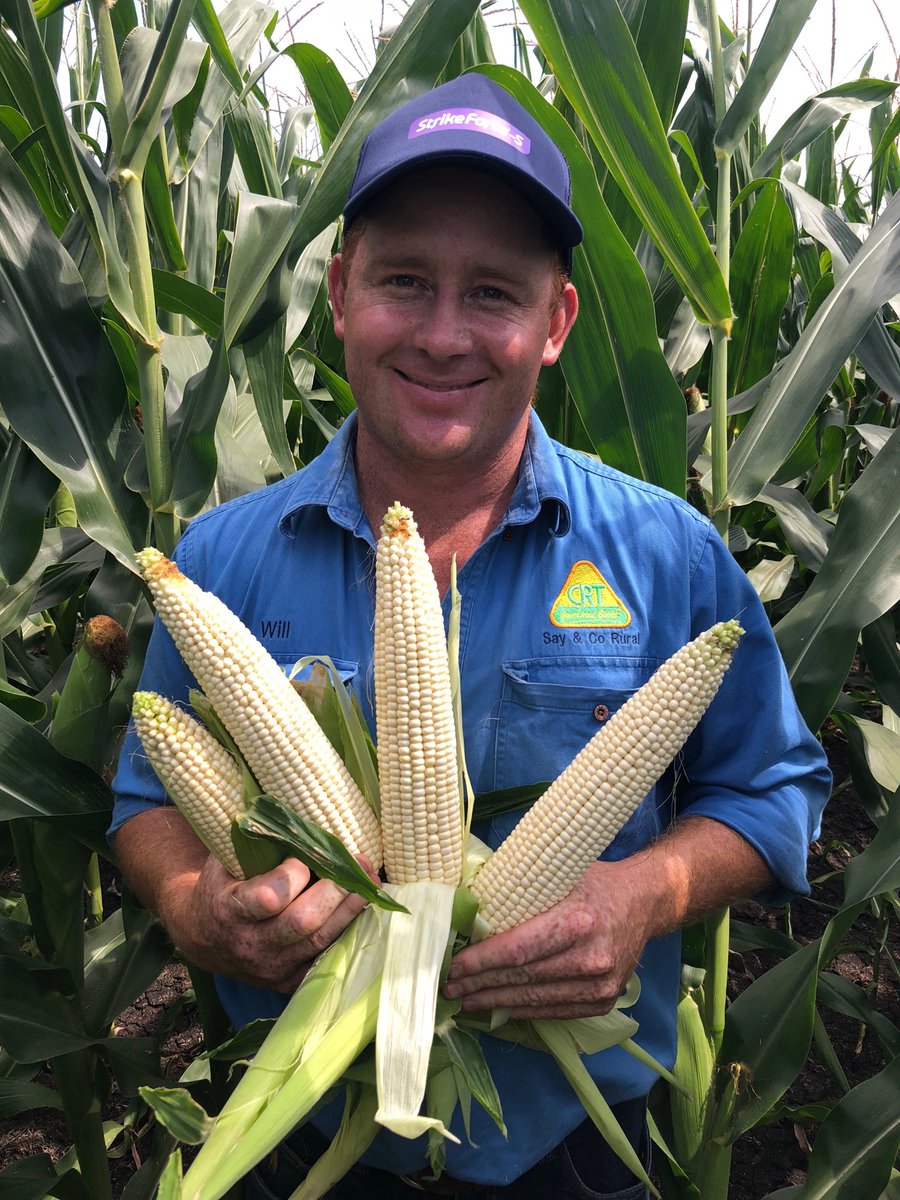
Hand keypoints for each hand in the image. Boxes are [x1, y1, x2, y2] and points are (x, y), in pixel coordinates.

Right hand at [163, 854, 375, 991]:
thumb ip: (251, 841)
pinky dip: (348, 933)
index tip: (305, 854)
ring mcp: (271, 967)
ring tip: (370, 881)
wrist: (204, 936)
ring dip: (351, 908)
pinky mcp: (288, 981)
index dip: (294, 875)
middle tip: (357, 862)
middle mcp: (250, 944)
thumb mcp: (224, 860)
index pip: (269, 897)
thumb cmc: (221, 885)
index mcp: (229, 910)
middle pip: (303, 922)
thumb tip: (293, 813)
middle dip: (336, 890)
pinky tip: (362, 909)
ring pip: (320, 941)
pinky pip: (326, 959)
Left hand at [443, 859, 652, 1019]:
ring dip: (494, 1002)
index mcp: (578, 920)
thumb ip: (521, 889)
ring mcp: (600, 985)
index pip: (518, 949)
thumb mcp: (560, 872)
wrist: (645, 902)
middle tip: (448, 986)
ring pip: (535, 999)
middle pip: (522, 977)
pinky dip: (522, 1010)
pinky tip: (498, 1007)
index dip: (482, 961)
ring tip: (465, 1001)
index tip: (454, 965)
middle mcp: (591, 957)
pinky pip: (554, 1010)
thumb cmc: (595, 881)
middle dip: (480, 984)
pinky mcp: (603, 1001)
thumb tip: (470, 903)